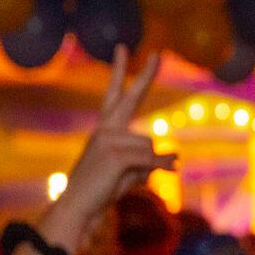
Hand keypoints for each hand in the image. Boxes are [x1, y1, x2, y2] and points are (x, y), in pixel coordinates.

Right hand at [40, 46, 174, 248]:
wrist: (78, 207)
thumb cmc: (102, 190)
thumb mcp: (129, 173)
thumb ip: (149, 161)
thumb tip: (175, 157)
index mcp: (105, 128)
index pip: (115, 95)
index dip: (120, 71)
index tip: (122, 47)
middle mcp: (105, 128)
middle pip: (130, 98)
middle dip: (146, 76)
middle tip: (159, 54)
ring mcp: (107, 139)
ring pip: (150, 146)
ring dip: (151, 165)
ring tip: (128, 179)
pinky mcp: (114, 154)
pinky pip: (150, 158)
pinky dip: (158, 169)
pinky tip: (155, 175)